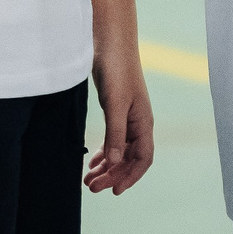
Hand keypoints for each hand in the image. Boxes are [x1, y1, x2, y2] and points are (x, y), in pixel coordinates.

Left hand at [85, 47, 154, 194]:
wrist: (110, 42)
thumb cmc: (117, 70)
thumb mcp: (115, 103)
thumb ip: (115, 133)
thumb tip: (113, 162)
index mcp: (144, 123)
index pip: (143, 159)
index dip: (130, 177)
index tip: (114, 191)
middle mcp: (138, 123)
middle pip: (128, 158)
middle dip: (112, 175)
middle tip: (91, 187)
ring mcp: (127, 118)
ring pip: (119, 151)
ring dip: (106, 167)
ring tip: (88, 179)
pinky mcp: (115, 110)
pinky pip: (112, 139)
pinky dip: (103, 152)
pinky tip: (92, 161)